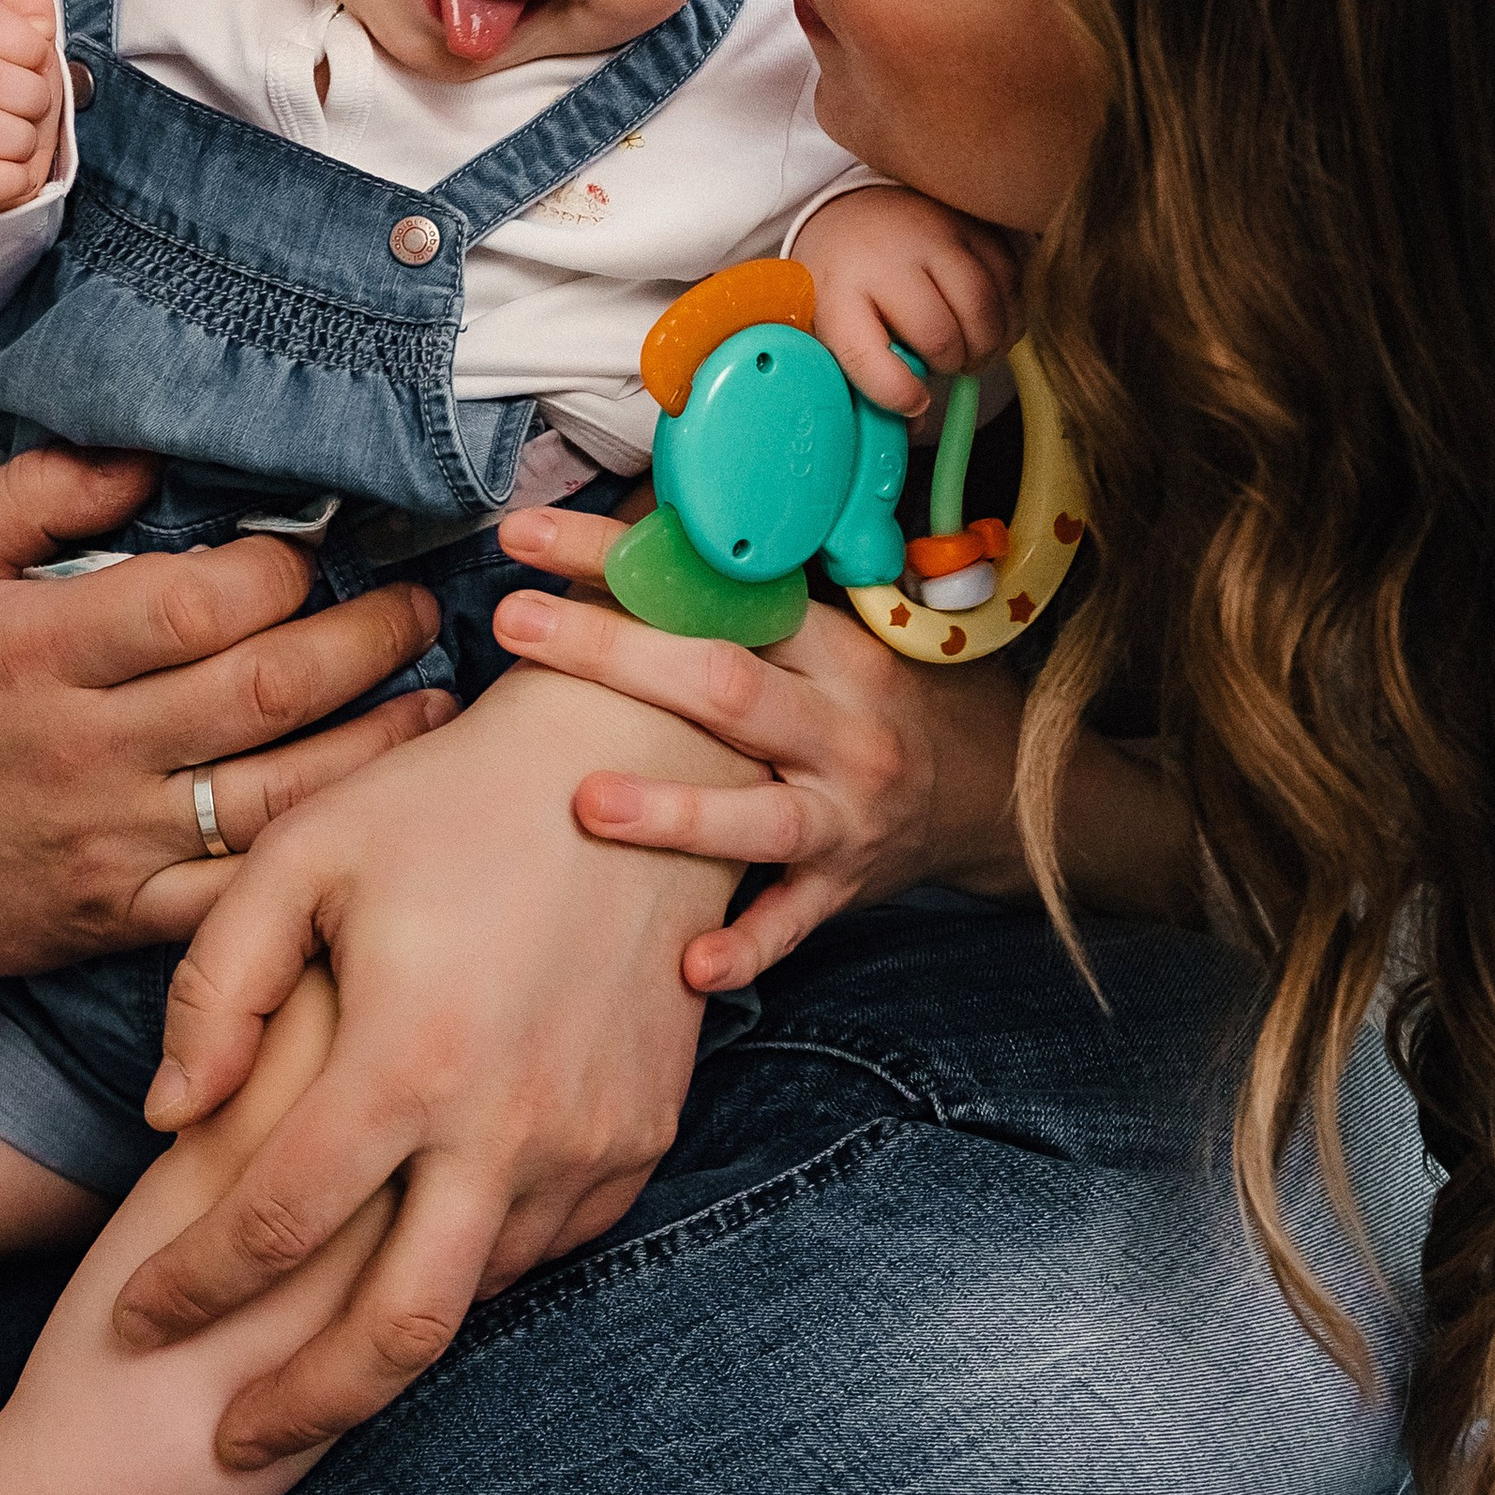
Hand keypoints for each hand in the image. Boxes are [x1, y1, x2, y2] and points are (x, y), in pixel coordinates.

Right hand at [0, 0, 61, 217]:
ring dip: (21, 140)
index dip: (25, 40)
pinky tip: (11, 171)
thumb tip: (37, 11)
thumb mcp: (20, 53)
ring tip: (20, 141)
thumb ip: (30, 19)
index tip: (37, 59)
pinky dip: (10, 179)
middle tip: (34, 108)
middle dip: (32, 96)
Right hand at [0, 448, 456, 980]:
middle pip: (262, 693)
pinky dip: (319, 853)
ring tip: (439, 701)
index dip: (279, 573)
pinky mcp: (125, 918)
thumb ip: (44, 489)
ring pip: (278, 797)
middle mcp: (83, 748)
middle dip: (366, 642)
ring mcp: (111, 842)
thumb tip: (153, 453)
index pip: (195, 606)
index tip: (316, 552)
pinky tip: (377, 812)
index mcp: (40, 650)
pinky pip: (244, 892)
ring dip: (377, 746)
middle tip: (422, 607)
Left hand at [109, 662, 756, 1464]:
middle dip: (294, 1409)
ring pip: (475, 1300)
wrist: (640, 759)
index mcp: (407, 1054)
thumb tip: (165, 1117)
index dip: (185, 1291)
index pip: (270, 1226)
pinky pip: (549, 1246)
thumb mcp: (304, 855)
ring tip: (305, 1363)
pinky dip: (474, 1276)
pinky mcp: (643, 1133)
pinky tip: (415, 1263)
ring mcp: (588, 1139)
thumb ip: (218, 986)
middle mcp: (507, 1122)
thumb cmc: (446, 795)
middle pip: (391, 1337)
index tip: (130, 1318)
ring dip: (385, 1344)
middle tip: (223, 1441)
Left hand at [489, 504, 1030, 986]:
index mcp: (833, 646)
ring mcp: (846, 815)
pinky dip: (746, 946)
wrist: (980, 789)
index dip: (624, 557)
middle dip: (615, 653)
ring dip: (674, 814)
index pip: (722, 590)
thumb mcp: (828, 633)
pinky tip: (689, 966)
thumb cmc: (867, 697)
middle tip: (513, 622)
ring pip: (761, 816)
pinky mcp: (843, 889)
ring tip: (588, 804)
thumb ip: (740, 597)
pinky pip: (792, 923)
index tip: (528, 534)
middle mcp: (842, 728)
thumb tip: (624, 527)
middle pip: (726, 686)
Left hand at [791, 182, 1020, 417]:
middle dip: (951, 365)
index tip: (915, 403)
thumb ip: (866, 378)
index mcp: (837, 292)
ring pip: (984, 309)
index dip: (896, 394)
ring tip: (971, 348)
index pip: (865, 356)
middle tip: (947, 366)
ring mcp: (933, 235)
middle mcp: (885, 259)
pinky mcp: (973, 225)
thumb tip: (915, 423)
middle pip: (939, 336)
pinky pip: (1011, 282)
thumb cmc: (847, 281)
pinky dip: (1009, 315)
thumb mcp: (834, 328)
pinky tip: (990, 322)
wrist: (856, 210)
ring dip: (986, 345)